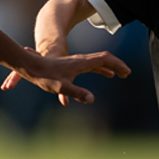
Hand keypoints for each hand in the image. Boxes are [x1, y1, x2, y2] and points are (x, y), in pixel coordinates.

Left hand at [1, 48, 129, 105]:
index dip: (117, 65)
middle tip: (127, 73)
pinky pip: (91, 65)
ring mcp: (77, 62)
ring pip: (98, 62)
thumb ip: (76, 93)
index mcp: (81, 63)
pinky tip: (104, 74)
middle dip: (117, 65)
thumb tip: (92, 99)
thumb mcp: (61, 88)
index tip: (127, 72)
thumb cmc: (45, 77)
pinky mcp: (72, 66)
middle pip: (104, 59)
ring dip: (110, 66)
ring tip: (119, 74)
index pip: (105, 60)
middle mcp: (81, 60)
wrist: (31, 66)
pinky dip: (101, 68)